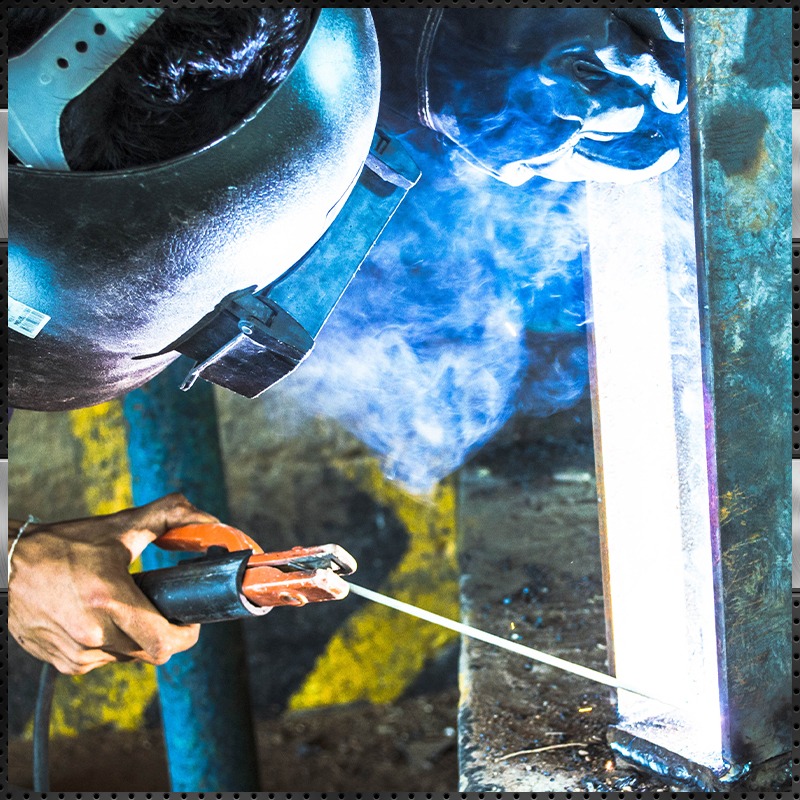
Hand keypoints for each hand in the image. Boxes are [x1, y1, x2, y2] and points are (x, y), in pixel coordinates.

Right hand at [9, 493, 217, 674]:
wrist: (8, 564)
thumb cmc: (66, 544)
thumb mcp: (120, 527)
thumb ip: (169, 516)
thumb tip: (208, 518)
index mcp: (109, 601)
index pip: (164, 643)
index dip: (186, 634)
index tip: (190, 617)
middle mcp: (92, 634)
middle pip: (150, 652)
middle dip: (165, 633)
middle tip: (164, 609)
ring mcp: (75, 653)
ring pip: (126, 657)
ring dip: (136, 638)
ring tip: (127, 608)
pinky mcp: (61, 662)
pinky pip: (102, 661)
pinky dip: (111, 644)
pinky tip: (102, 619)